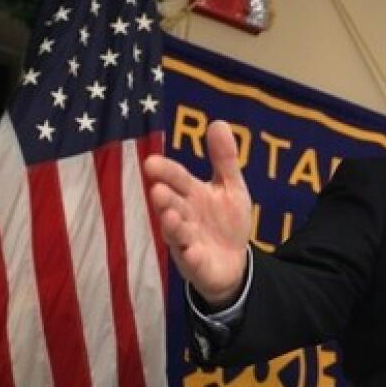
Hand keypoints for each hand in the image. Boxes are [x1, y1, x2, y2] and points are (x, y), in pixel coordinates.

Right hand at [143, 120, 252, 306]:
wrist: (234, 262)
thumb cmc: (226, 221)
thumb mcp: (230, 187)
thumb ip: (224, 159)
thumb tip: (218, 122)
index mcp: (191, 194)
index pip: (177, 179)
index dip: (166, 172)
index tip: (152, 163)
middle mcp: (183, 216)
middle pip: (171, 205)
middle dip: (164, 198)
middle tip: (157, 189)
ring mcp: (186, 241)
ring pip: (176, 233)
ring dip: (172, 225)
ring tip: (169, 216)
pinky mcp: (195, 264)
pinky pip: (191, 261)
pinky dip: (191, 256)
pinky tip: (192, 251)